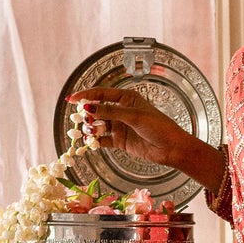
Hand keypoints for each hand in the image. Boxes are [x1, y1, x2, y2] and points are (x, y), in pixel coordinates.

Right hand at [68, 88, 187, 165]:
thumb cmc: (158, 126)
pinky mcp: (121, 141)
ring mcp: (120, 126)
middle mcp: (121, 110)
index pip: (101, 94)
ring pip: (99, 125)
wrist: (172, 148)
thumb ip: (110, 113)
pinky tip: (91, 142)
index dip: (85, 95)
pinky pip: (104, 140)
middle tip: (80, 119)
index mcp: (126, 97)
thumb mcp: (133, 116)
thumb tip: (89, 108)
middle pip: (97, 109)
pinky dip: (96, 141)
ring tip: (89, 131)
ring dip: (91, 128)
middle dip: (87, 114)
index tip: (71, 99)